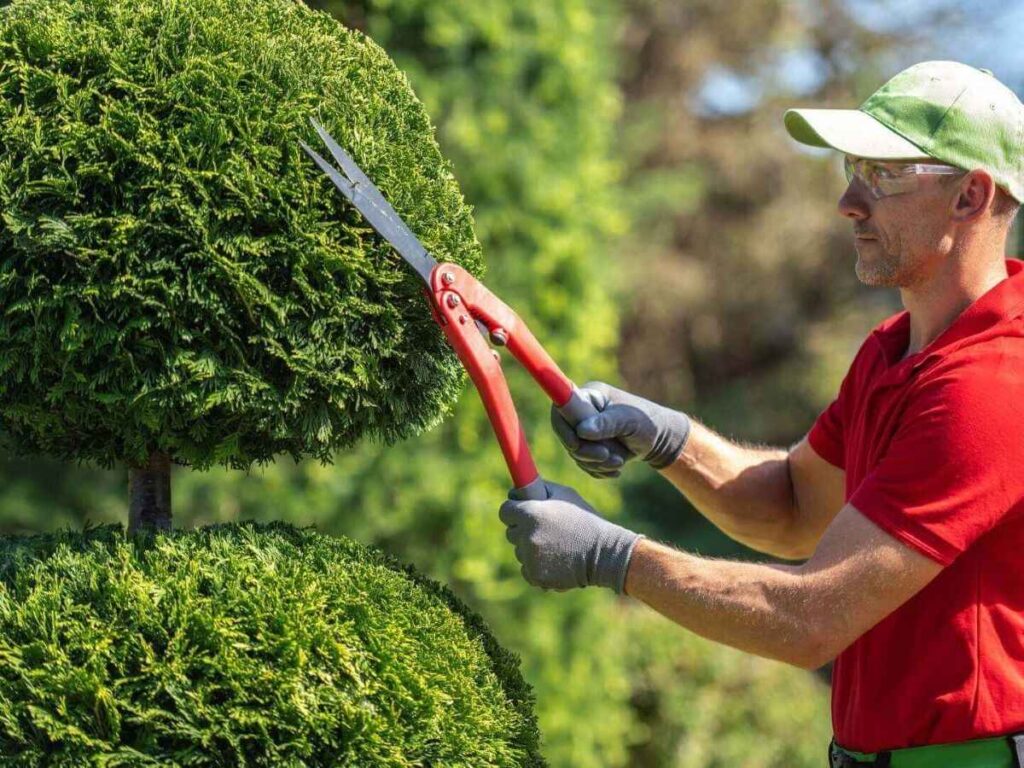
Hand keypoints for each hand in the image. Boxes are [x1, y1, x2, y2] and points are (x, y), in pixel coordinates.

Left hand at [499, 480, 642, 592]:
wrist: (604, 554)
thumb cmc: (585, 520)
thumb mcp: (566, 495)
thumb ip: (541, 488)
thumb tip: (520, 489)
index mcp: (531, 513)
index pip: (505, 511)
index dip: (513, 511)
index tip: (521, 513)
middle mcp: (526, 535)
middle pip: (511, 532)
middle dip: (523, 530)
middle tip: (544, 530)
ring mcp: (529, 557)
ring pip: (519, 551)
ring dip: (531, 549)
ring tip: (556, 546)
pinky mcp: (535, 576)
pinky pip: (526, 569)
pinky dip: (536, 566)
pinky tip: (555, 560)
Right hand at [551, 381, 690, 476]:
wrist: (659, 439)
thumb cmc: (647, 422)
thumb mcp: (629, 421)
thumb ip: (606, 424)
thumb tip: (582, 431)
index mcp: (589, 396)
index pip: (562, 408)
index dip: (564, 428)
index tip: (577, 444)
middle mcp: (582, 411)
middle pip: (567, 435)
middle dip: (586, 451)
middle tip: (608, 456)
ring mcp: (583, 429)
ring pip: (575, 453)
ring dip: (596, 463)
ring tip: (619, 461)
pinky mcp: (588, 446)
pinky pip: (583, 463)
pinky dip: (598, 470)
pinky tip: (616, 470)